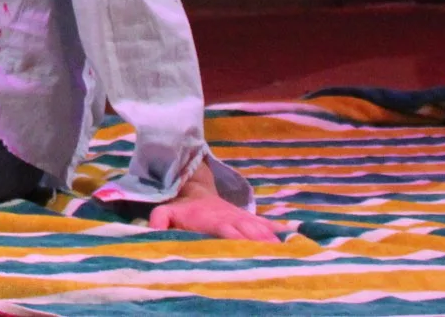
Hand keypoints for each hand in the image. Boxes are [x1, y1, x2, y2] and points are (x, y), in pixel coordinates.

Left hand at [146, 193, 283, 241]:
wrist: (194, 189)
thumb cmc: (181, 208)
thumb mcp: (165, 211)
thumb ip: (159, 219)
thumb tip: (152, 230)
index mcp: (212, 220)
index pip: (226, 230)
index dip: (236, 238)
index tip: (247, 247)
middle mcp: (231, 218)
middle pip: (248, 231)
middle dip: (260, 242)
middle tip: (273, 255)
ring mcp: (242, 218)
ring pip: (260, 228)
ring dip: (272, 240)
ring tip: (287, 252)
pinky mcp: (249, 219)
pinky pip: (267, 224)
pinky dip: (279, 231)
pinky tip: (292, 240)